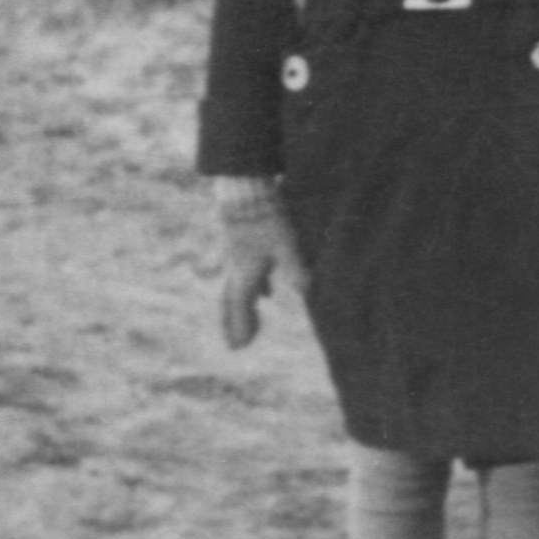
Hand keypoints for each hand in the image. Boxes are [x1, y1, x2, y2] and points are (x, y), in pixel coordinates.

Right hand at [219, 199, 308, 348]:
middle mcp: (235, 270)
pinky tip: (265, 291)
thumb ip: (296, 268)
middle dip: (234, 325)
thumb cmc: (267, 218)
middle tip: (235, 345)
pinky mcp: (241, 246)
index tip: (241, 347)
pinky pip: (244, 274)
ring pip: (235, 289)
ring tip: (247, 323)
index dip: (242, 328)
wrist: (245, 191)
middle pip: (230, 304)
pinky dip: (253, 288)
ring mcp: (235, 258)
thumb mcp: (287, 244)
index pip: (240, 308)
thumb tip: (307, 291)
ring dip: (240, 309)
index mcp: (244, 274)